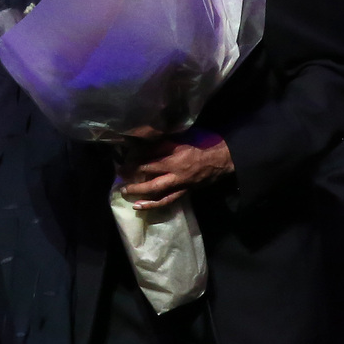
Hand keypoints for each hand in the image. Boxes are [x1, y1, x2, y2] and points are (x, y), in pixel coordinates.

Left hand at [118, 128, 234, 209]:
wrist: (223, 160)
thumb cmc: (204, 144)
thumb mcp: (183, 138)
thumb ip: (165, 142)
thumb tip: (145, 144)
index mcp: (176, 155)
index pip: (150, 157)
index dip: (135, 159)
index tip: (123, 159)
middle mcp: (176, 171)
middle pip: (150, 175)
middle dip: (133, 175)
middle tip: (119, 174)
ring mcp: (180, 183)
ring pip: (157, 191)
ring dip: (140, 192)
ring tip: (125, 192)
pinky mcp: (184, 191)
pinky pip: (167, 200)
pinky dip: (153, 204)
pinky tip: (140, 206)